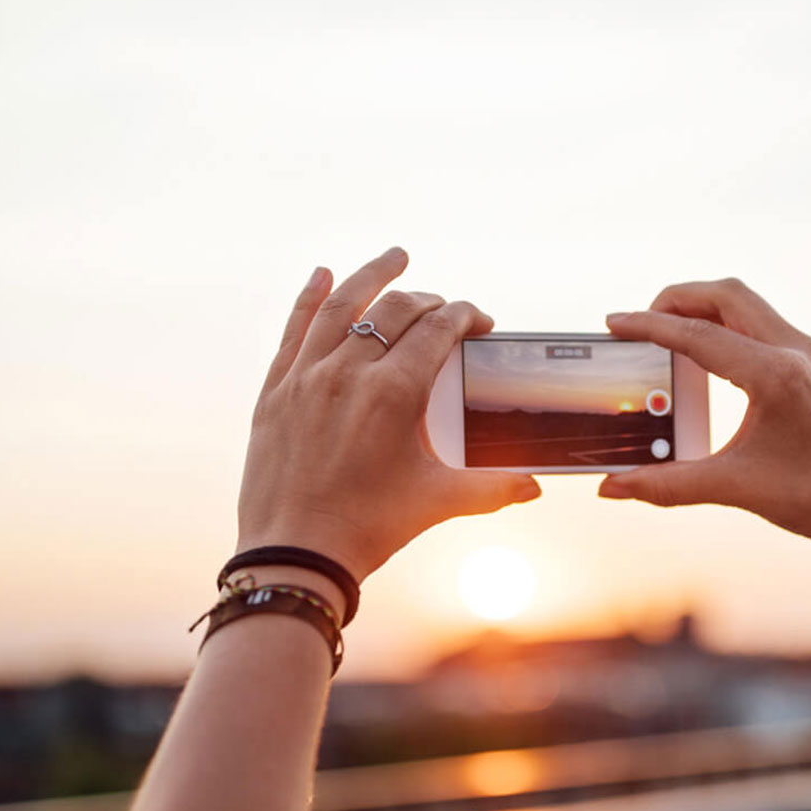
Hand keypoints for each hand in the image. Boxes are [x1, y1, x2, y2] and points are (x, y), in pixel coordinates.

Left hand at [236, 248, 540, 582]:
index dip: (465, 316)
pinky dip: (311, 297)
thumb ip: (492, 488)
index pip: (437, 330)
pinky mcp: (275, 391)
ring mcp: (306, 377)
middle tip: (446, 308)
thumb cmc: (368, 528)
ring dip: (372, 276)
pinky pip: (294, 329)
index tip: (479, 320)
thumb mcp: (437, 501)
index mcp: (393, 392)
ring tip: (395, 256)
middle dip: (429, 301)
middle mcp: (347, 372)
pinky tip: (323, 275)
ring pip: (341, 306)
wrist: (294, 554)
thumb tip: (535, 486)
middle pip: (395, 311)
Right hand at [599, 279, 810, 610]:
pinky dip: (729, 325)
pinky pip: (764, 325)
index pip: (699, 335)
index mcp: (776, 375)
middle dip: (677, 299)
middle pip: (726, 295)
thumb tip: (613, 487)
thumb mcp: (735, 488)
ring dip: (705, 308)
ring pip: (748, 304)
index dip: (649, 326)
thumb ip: (668, 485)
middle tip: (641, 322)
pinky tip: (710, 355)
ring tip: (669, 332)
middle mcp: (796, 352)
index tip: (615, 323)